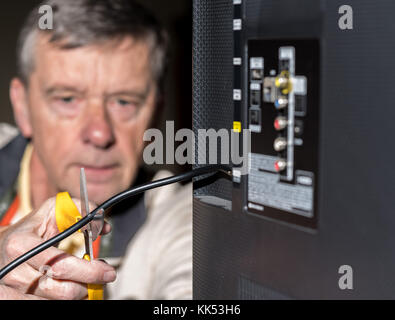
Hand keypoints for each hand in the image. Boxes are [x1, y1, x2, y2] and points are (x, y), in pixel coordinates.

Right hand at [0, 197, 115, 299]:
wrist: (1, 246)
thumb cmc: (30, 229)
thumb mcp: (53, 210)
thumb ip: (80, 211)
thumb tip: (102, 225)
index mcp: (22, 246)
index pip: (61, 266)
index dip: (89, 271)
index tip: (107, 271)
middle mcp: (15, 270)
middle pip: (61, 290)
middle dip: (88, 285)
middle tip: (101, 277)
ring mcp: (12, 289)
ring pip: (56, 301)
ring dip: (78, 293)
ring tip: (86, 280)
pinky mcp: (13, 300)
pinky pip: (46, 305)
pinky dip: (64, 298)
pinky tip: (71, 286)